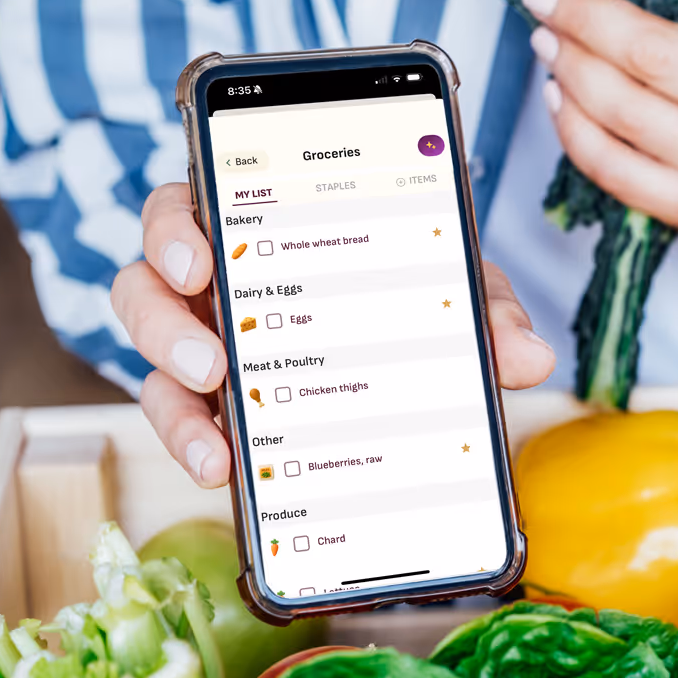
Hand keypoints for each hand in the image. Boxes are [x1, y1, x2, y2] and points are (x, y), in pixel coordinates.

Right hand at [111, 183, 554, 487]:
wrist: (417, 350)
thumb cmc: (420, 292)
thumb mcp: (454, 291)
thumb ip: (487, 311)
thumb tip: (532, 357)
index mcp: (260, 228)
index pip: (190, 206)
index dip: (176, 228)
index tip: (199, 261)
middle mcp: (216, 281)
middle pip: (145, 283)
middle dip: (162, 321)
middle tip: (210, 359)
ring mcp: (206, 342)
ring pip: (149, 357)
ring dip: (172, 394)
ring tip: (218, 438)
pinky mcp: (209, 401)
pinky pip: (179, 417)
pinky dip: (195, 442)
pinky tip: (224, 470)